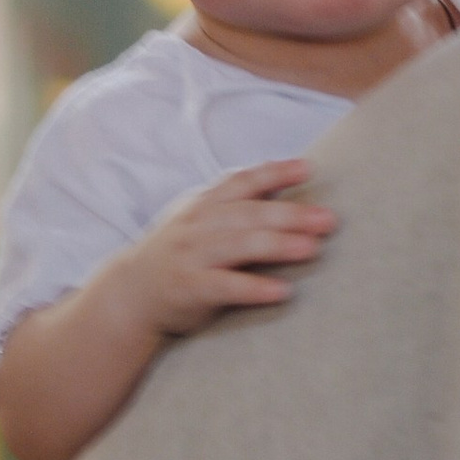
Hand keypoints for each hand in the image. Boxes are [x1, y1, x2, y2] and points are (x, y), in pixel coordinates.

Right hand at [122, 158, 337, 341]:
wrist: (132, 292)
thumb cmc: (179, 253)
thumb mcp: (200, 219)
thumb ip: (235, 203)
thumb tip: (277, 177)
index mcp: (205, 205)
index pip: (242, 182)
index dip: (275, 173)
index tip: (307, 168)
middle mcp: (198, 225)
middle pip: (249, 214)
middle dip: (291, 214)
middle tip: (328, 219)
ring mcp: (192, 256)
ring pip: (240, 245)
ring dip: (278, 245)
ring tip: (312, 248)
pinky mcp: (190, 288)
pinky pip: (226, 286)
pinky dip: (255, 288)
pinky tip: (283, 291)